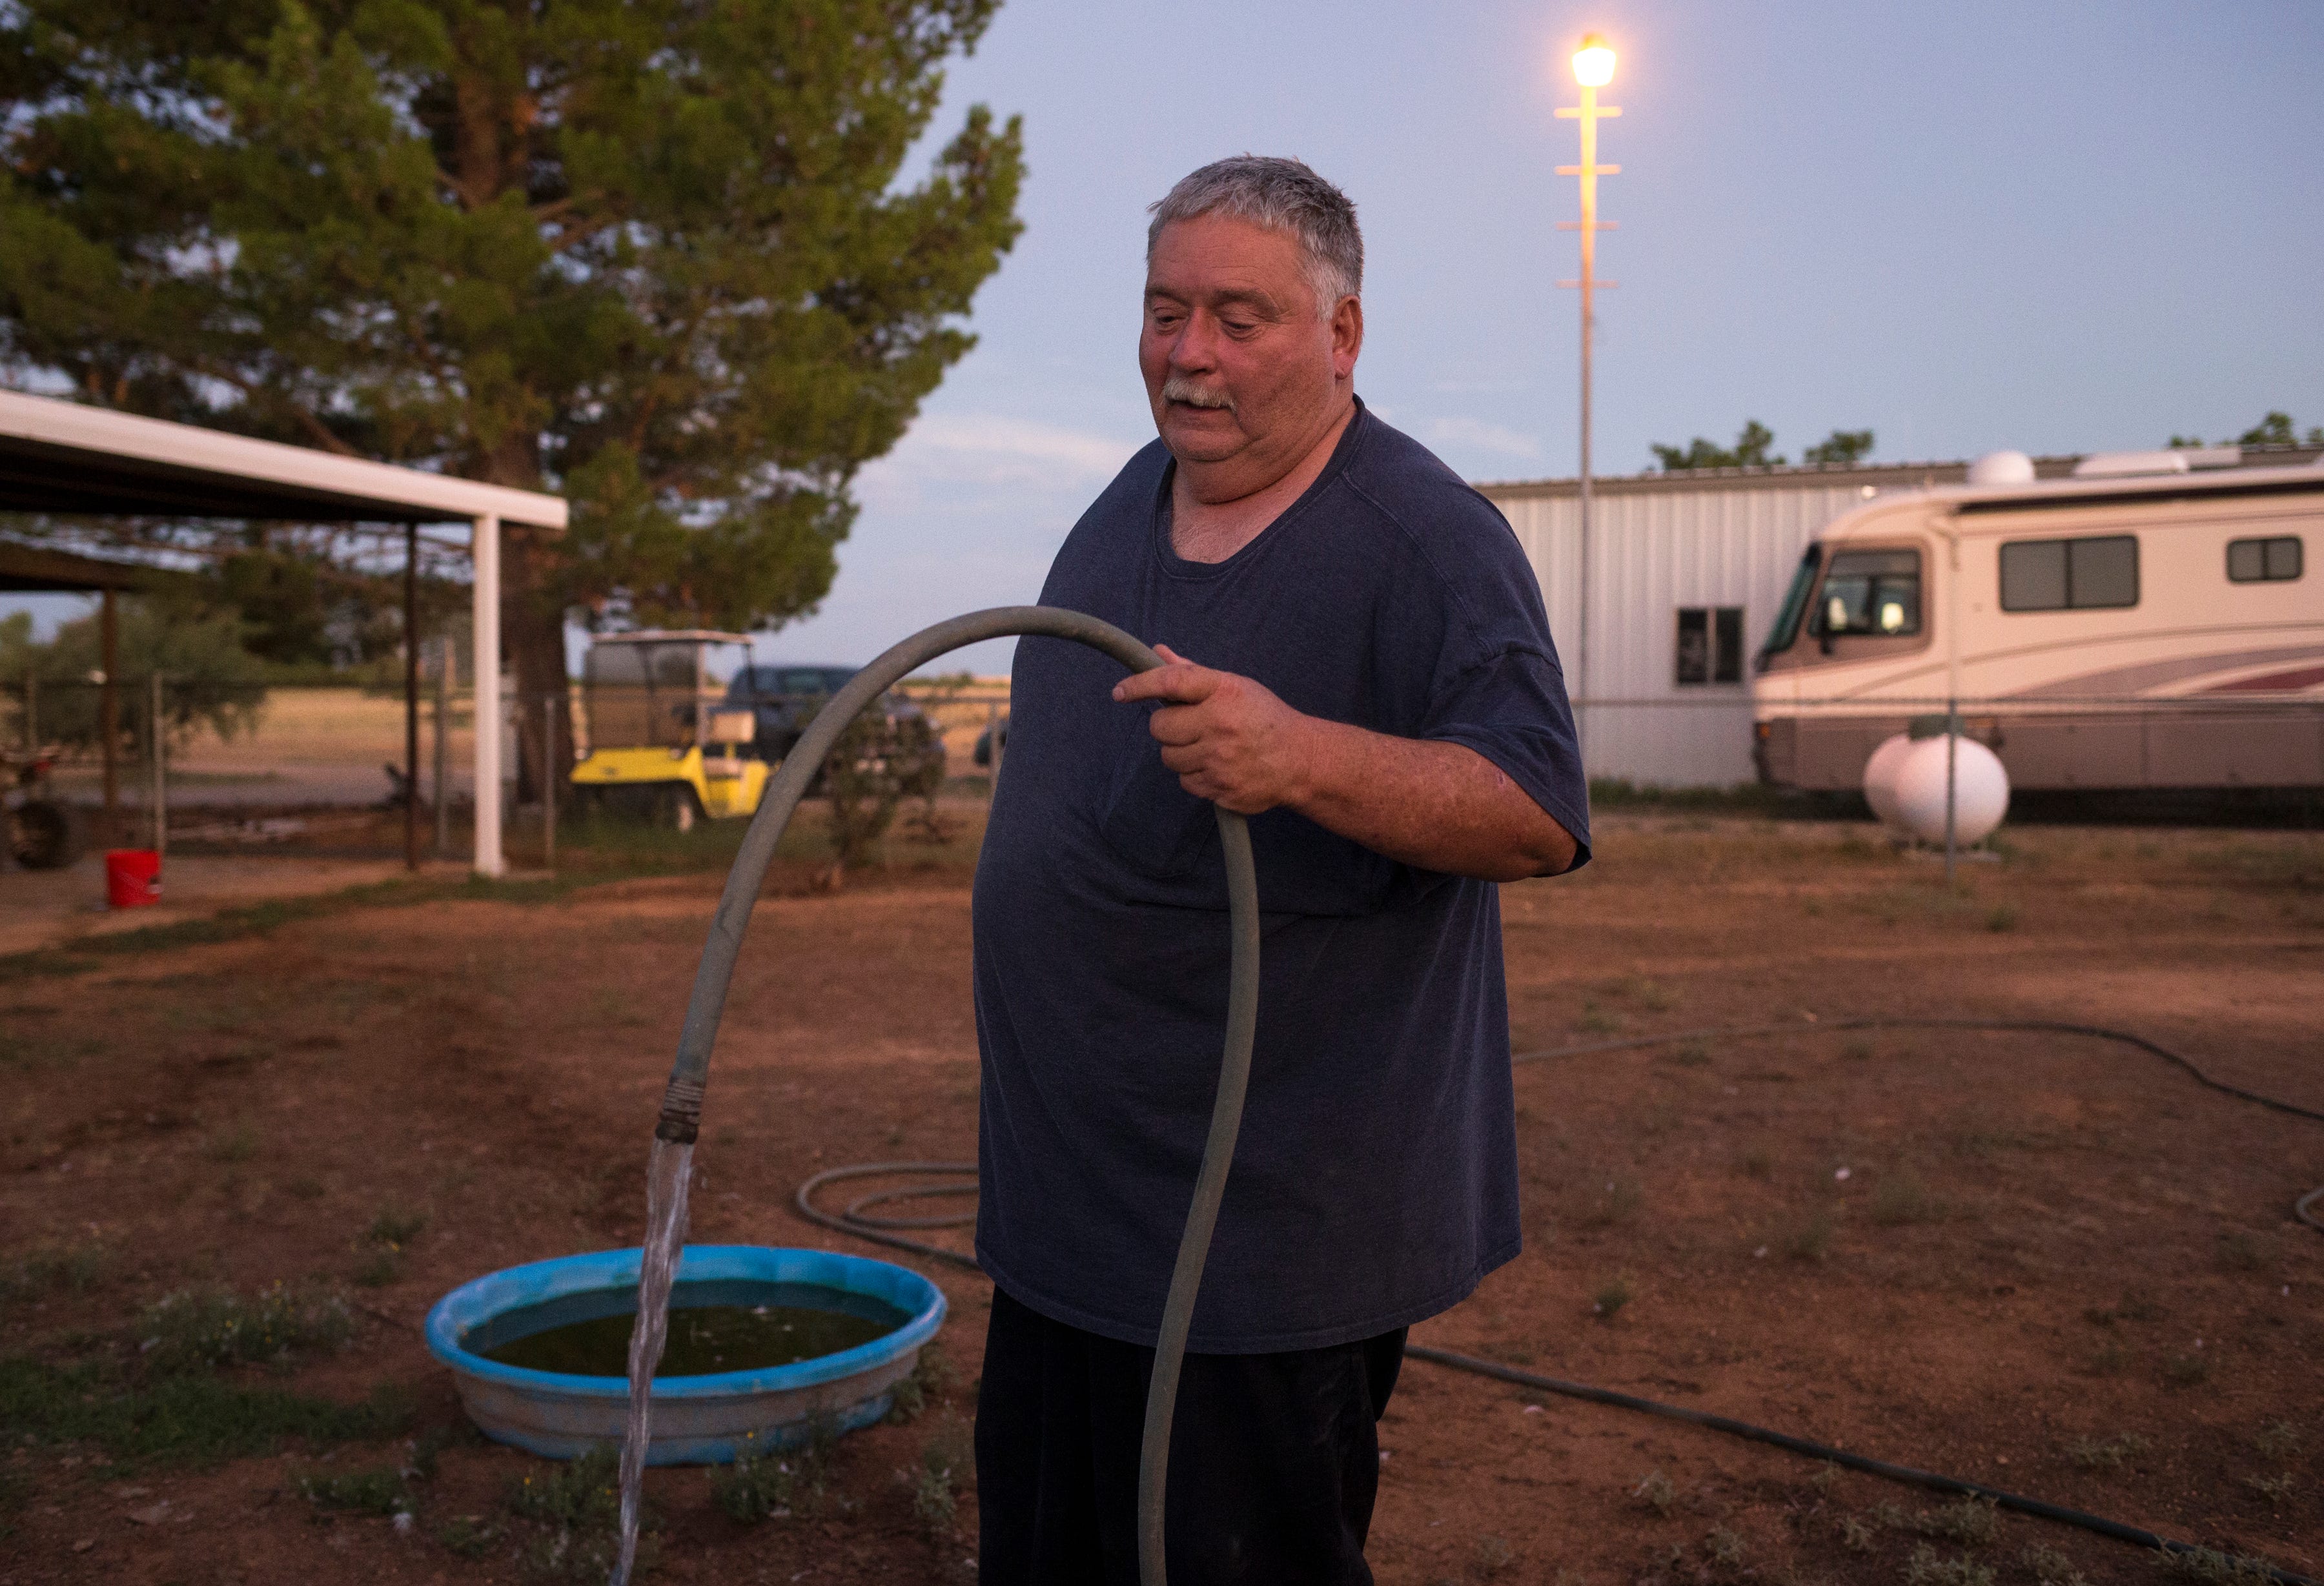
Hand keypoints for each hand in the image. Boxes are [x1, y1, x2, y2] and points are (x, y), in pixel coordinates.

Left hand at [1111, 645, 1315, 813]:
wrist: (1300, 761)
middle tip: (1189, 725)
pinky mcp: (1220, 788)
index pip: (1172, 682)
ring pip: (1169, 757)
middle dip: (1168, 726)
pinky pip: (1185, 782)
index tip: (1121, 692)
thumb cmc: (1264, 718)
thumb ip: (1192, 673)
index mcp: (1225, 691)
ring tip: (1207, 746)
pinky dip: (1194, 775)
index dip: (1140, 685)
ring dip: (1180, 752)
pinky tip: (1216, 766)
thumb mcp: (1234, 686)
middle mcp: (1220, 724)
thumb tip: (1158, 652)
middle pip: (1160, 727)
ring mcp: (1220, 760)